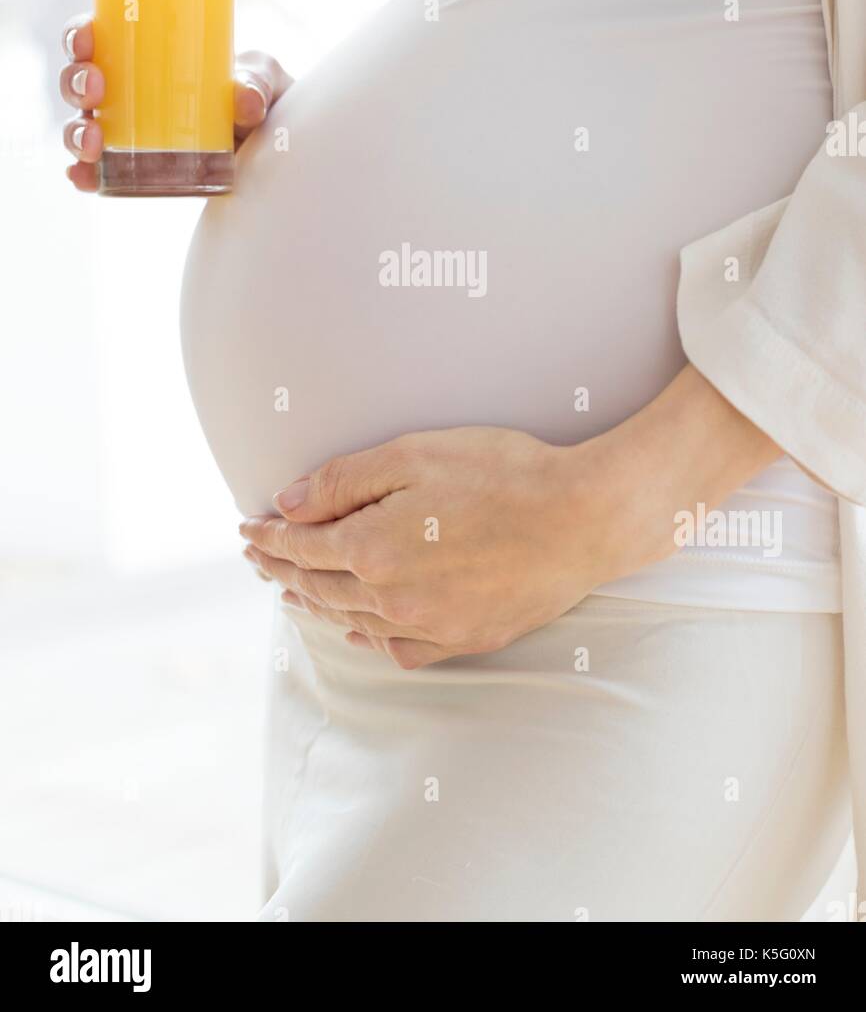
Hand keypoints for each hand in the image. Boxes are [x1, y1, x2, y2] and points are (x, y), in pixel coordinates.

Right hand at [59, 13, 292, 191]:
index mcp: (145, 55)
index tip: (87, 40)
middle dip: (75, 83)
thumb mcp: (263, 78)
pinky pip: (98, 171)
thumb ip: (258, 82)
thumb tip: (246, 103)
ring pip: (81, 125)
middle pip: (79, 81)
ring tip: (93, 143)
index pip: (98, 37)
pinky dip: (84, 174)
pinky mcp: (135, 170)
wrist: (275, 146)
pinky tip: (86, 179)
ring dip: (75, 132)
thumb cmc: (259, 96)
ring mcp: (126, 132)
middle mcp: (126, 92)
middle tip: (95, 92)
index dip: (79, 36)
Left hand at [240, 366, 779, 669]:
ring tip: (294, 592)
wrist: (585, 518)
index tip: (246, 530)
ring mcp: (431, 624)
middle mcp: (392, 597)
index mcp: (372, 548)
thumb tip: (286, 504)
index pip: (300, 546)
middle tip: (258, 559)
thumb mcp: (414, 455)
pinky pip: (400, 649)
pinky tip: (361, 630)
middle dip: (282, 570)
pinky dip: (370, 637)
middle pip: (319, 587)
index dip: (268, 537)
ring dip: (316, 605)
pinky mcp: (467, 637)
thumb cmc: (503, 473)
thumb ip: (343, 480)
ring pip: (353, 621)